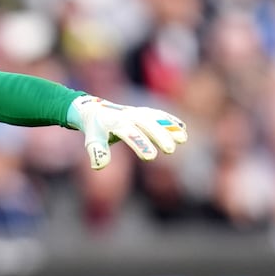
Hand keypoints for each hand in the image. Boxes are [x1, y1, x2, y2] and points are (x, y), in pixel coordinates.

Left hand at [68, 96, 187, 169]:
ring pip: (156, 119)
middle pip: (146, 125)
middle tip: (170, 150)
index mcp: (115, 122)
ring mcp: (138, 113)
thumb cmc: (95, 129)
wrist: (95, 110)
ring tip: (182, 139)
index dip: (140, 144)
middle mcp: (128, 115)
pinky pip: (159, 115)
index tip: (150, 157)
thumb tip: (99, 165)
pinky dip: (170, 120)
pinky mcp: (144, 112)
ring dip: (169, 128)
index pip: (129, 133)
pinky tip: (182, 129)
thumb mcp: (92, 139)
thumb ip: (97, 151)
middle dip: (159, 136)